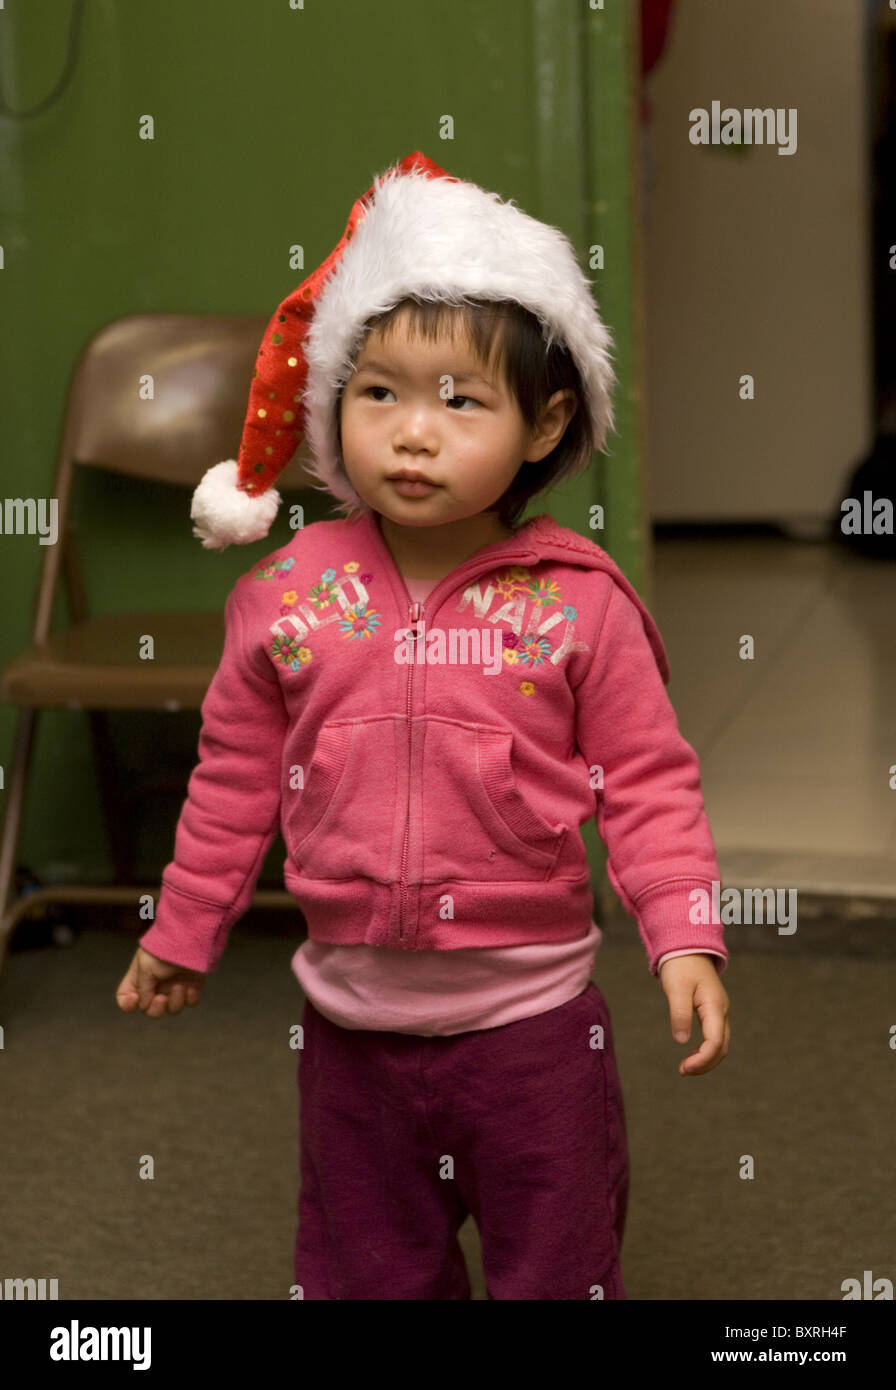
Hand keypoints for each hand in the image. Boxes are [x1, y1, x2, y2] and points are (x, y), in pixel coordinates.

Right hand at [115, 946, 204, 1018]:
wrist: (190, 936)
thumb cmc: (165, 947)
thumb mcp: (146, 966)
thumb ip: (143, 989)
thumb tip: (144, 1005)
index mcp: (139, 977)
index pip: (125, 997)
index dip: (128, 1004)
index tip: (135, 998)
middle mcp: (155, 985)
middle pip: (149, 1010)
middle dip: (155, 1009)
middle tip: (161, 998)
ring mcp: (173, 986)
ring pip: (171, 1009)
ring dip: (174, 1002)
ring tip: (179, 986)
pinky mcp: (192, 986)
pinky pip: (190, 1003)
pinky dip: (190, 998)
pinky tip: (190, 988)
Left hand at [659, 954, 729, 1075]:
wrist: (687, 948)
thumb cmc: (680, 966)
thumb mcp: (676, 988)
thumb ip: (679, 1013)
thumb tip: (682, 1041)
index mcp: (715, 1006)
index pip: (715, 1042)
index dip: (702, 1059)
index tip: (683, 1067)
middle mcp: (722, 1012)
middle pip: (722, 1048)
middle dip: (705, 1064)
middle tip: (683, 1071)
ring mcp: (720, 1012)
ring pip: (721, 1045)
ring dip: (707, 1060)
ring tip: (686, 1067)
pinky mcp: (714, 1012)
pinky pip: (716, 1037)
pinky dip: (707, 1051)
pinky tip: (692, 1054)